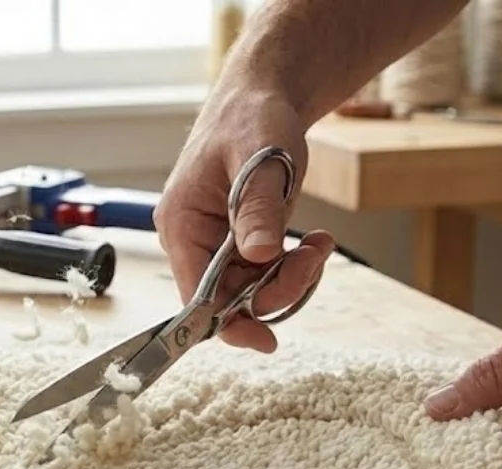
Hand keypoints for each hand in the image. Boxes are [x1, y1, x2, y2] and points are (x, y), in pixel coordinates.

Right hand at [153, 84, 335, 352]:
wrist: (264, 95)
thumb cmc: (253, 117)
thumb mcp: (260, 160)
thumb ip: (257, 209)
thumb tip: (258, 257)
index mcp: (181, 223)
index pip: (196, 295)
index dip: (228, 323)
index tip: (266, 340)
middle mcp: (192, 240)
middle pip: (229, 298)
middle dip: (277, 289)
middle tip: (315, 259)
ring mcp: (215, 243)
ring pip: (251, 290)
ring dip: (292, 277)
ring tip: (320, 244)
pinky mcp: (238, 242)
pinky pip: (264, 274)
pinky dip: (294, 266)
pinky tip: (316, 242)